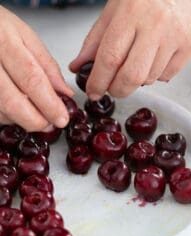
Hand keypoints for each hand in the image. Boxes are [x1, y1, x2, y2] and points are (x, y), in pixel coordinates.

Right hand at [0, 6, 73, 130]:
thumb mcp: (26, 37)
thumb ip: (48, 66)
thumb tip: (65, 93)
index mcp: (4, 41)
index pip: (32, 79)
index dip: (49, 104)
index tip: (62, 118)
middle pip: (12, 102)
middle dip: (36, 120)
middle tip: (50, 124)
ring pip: (1, 111)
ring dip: (22, 121)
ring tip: (36, 116)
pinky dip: (8, 117)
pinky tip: (17, 111)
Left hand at [70, 0, 190, 99]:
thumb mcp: (116, 7)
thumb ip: (96, 39)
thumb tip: (78, 67)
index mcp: (131, 11)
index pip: (109, 58)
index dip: (98, 81)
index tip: (93, 92)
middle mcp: (156, 24)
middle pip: (132, 76)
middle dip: (117, 90)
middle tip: (112, 88)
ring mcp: (176, 36)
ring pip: (149, 79)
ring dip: (137, 79)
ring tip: (137, 61)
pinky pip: (166, 76)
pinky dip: (155, 74)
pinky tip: (155, 58)